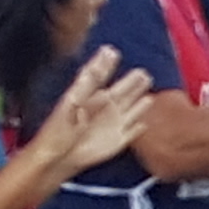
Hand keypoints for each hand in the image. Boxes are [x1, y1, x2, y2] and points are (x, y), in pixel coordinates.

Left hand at [41, 49, 156, 173]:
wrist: (59, 158)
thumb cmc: (60, 131)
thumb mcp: (72, 103)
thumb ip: (86, 85)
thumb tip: (94, 65)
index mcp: (91, 96)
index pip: (101, 76)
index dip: (106, 64)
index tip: (111, 50)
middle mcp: (103, 109)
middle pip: (121, 92)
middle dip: (132, 82)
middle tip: (143, 72)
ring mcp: (112, 124)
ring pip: (131, 109)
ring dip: (140, 101)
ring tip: (149, 93)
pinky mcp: (118, 140)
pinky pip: (132, 132)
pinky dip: (139, 128)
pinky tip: (145, 123)